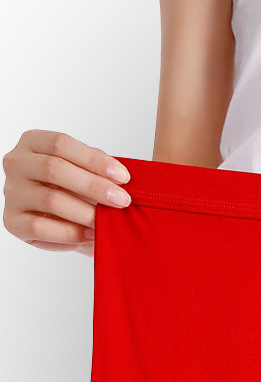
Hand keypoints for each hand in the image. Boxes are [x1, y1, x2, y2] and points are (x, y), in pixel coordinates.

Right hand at [2, 130, 130, 256]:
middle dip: (94, 186)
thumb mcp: (89, 172)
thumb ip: (99, 169)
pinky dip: (70, 233)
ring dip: (85, 212)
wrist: (69, 222)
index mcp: (33, 142)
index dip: (94, 160)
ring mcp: (12, 192)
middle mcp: (16, 164)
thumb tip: (118, 178)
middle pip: (53, 168)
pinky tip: (91, 234)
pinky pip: (40, 227)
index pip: (61, 144)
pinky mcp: (13, 221)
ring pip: (50, 199)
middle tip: (122, 200)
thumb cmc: (79, 191)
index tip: (123, 177)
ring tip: (108, 221)